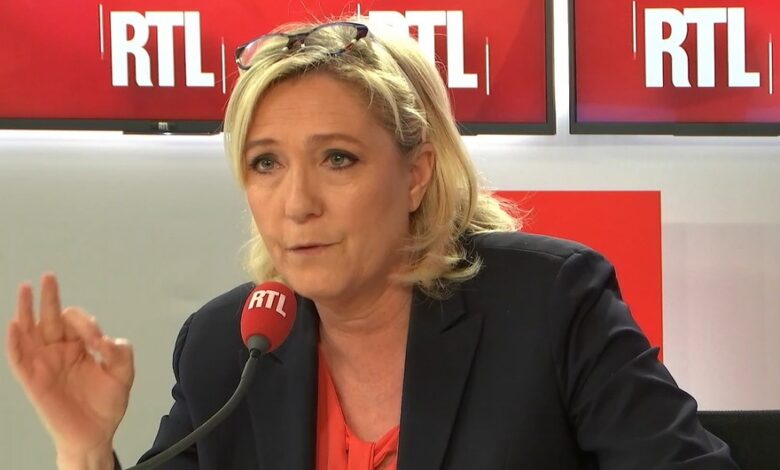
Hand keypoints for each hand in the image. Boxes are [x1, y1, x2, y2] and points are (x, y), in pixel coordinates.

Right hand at [5, 273, 133, 458]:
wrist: (95, 433)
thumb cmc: (107, 403)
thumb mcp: (123, 374)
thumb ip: (120, 353)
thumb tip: (106, 340)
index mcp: (82, 345)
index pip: (79, 322)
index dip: (88, 325)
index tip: (99, 343)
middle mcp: (61, 350)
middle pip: (51, 318)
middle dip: (50, 297)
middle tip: (49, 277)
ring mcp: (45, 363)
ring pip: (31, 331)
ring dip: (26, 310)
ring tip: (25, 288)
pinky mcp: (33, 379)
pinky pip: (19, 357)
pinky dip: (15, 341)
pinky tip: (16, 323)